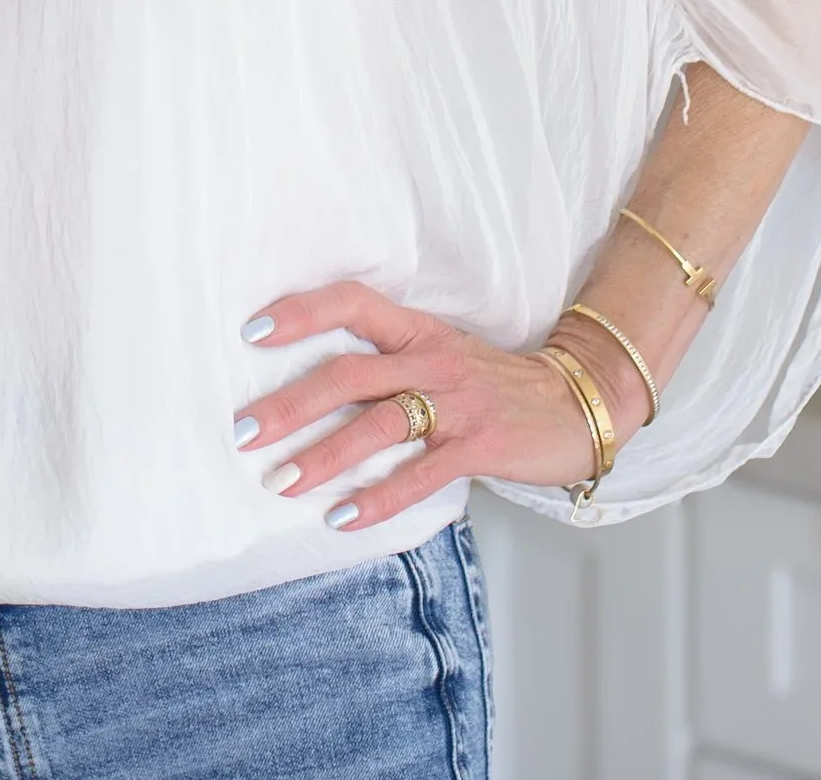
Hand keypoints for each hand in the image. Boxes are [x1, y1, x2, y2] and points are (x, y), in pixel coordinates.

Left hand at [234, 280, 627, 526]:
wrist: (578, 402)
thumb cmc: (493, 383)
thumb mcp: (440, 353)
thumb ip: (388, 360)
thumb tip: (313, 383)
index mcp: (417, 330)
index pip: (352, 302)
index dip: (302, 313)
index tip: (252, 331)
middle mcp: (430, 360)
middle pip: (349, 373)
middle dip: (290, 403)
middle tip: (242, 430)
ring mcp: (455, 403)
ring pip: (377, 423)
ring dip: (323, 455)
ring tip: (281, 480)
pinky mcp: (479, 446)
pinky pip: (420, 473)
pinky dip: (378, 498)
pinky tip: (342, 518)